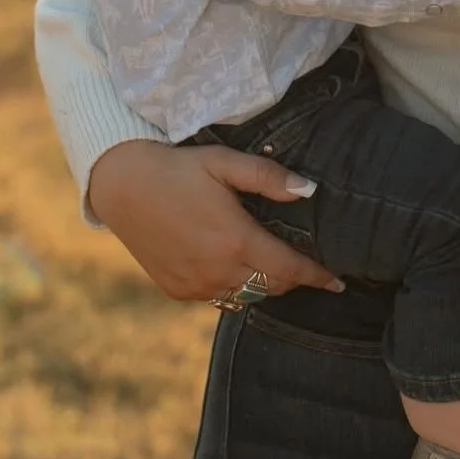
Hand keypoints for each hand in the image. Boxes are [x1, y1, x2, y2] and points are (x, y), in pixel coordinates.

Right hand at [87, 140, 342, 302]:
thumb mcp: (224, 162)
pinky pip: (218, 297)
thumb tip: (310, 189)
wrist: (121, 186)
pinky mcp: (177, 291)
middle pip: (272, 287)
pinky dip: (234, 286)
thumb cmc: (178, 168)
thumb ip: (268, 176)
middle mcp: (217, 270)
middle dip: (294, 279)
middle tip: (307, 265)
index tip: (338, 281)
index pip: (290, 270)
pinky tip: (234, 264)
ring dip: (264, 284)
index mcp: (235, 240)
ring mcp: (195, 285)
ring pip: (246, 296)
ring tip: (274, 265)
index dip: (318, 276)